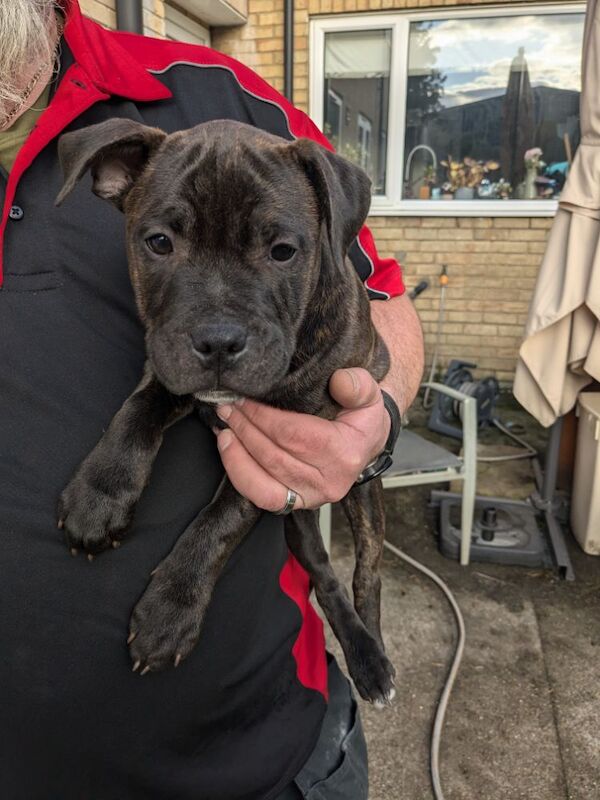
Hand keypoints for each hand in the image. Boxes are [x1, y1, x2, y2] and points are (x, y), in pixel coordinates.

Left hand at [214, 368, 390, 511]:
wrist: (365, 443)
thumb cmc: (362, 417)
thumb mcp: (369, 394)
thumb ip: (358, 384)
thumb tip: (340, 381)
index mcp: (345, 453)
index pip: (295, 435)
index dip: (264, 418)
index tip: (244, 399)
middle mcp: (329, 482)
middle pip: (275, 457)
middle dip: (245, 430)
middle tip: (227, 407)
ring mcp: (312, 498)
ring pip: (263, 482)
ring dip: (236, 453)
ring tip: (224, 427)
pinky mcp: (296, 504)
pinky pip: (262, 497)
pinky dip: (240, 474)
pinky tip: (229, 450)